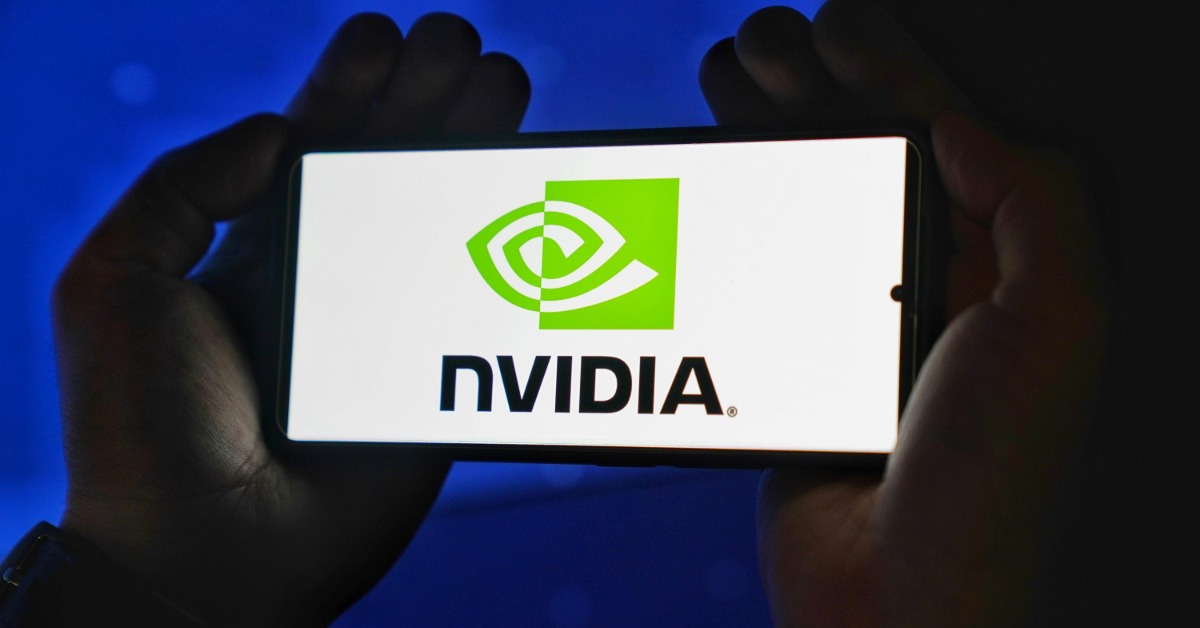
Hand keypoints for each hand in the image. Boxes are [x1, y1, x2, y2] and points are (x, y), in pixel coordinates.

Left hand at [52, 13, 528, 625]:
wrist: (204, 554)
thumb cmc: (143, 427)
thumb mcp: (116, 281)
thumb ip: (184, 185)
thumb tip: (277, 131)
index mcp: (254, 244)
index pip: (315, 142)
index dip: (351, 83)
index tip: (385, 36)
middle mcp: (328, 272)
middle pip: (393, 162)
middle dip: (430, 93)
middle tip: (462, 44)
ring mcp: (388, 321)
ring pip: (446, 212)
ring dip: (476, 142)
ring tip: (502, 83)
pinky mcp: (436, 373)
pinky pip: (483, 296)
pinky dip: (511, 241)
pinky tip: (526, 183)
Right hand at [701, 1, 1107, 624]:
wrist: (901, 603)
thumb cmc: (993, 481)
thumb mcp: (1061, 327)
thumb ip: (1036, 204)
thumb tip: (964, 123)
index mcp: (1001, 268)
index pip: (949, 137)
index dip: (893, 70)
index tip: (832, 30)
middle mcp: (932, 285)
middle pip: (865, 155)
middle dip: (810, 87)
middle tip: (754, 46)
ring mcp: (856, 322)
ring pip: (803, 202)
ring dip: (764, 137)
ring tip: (720, 86)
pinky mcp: (792, 362)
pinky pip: (757, 271)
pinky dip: (730, 219)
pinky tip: (706, 185)